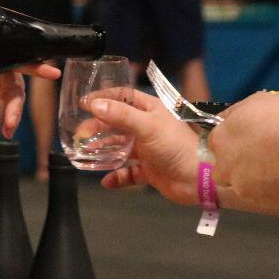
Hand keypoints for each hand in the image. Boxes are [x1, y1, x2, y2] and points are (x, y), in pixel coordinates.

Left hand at [0, 62, 61, 138]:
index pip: (18, 58)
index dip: (37, 67)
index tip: (54, 74)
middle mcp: (6, 66)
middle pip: (18, 82)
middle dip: (19, 101)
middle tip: (17, 119)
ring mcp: (6, 79)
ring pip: (16, 97)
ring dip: (14, 114)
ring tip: (8, 130)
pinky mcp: (3, 91)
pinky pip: (10, 106)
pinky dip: (10, 119)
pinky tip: (6, 132)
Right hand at [88, 90, 200, 205]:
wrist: (198, 180)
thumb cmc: (176, 146)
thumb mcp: (147, 125)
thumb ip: (121, 115)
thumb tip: (94, 105)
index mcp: (151, 110)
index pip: (123, 97)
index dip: (104, 98)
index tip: (83, 103)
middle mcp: (147, 127)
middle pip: (117, 124)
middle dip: (98, 128)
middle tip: (80, 134)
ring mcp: (148, 150)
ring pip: (120, 148)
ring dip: (103, 151)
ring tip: (85, 154)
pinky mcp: (149, 170)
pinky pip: (128, 172)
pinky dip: (117, 177)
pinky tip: (106, 181)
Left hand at [207, 92, 278, 213]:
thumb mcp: (258, 101)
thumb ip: (237, 112)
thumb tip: (230, 118)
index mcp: (220, 141)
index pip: (215, 138)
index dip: (231, 135)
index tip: (245, 133)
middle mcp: (224, 167)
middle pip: (223, 166)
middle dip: (234, 161)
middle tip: (257, 153)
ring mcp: (241, 187)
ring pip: (241, 182)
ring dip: (251, 176)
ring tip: (274, 167)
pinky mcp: (261, 202)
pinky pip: (262, 194)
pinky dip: (269, 187)